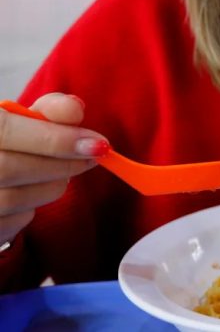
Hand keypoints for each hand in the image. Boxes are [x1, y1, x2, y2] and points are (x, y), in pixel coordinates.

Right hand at [0, 94, 106, 243]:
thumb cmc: (7, 145)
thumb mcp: (22, 121)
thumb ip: (49, 112)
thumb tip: (76, 109)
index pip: (6, 130)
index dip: (55, 139)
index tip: (98, 144)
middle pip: (10, 168)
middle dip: (61, 164)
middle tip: (92, 157)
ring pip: (13, 199)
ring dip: (51, 186)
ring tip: (61, 173)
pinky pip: (10, 223)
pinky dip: (31, 208)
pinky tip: (33, 193)